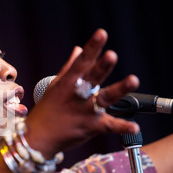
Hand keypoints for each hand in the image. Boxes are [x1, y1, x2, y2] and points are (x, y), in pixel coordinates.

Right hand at [25, 29, 139, 157]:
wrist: (38, 138)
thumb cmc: (46, 111)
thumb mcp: (54, 87)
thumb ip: (69, 68)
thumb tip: (78, 49)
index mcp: (67, 84)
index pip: (81, 62)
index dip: (92, 48)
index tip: (101, 34)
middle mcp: (76, 96)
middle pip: (92, 78)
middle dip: (102, 67)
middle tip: (112, 56)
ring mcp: (84, 112)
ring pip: (104, 99)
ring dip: (119, 89)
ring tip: (133, 80)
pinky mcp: (91, 127)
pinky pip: (109, 127)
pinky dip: (122, 128)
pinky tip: (135, 127)